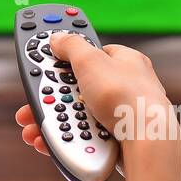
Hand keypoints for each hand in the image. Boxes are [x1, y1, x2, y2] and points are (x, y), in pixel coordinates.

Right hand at [15, 36, 170, 154]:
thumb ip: (70, 45)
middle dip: (51, 94)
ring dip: (53, 120)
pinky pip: (84, 136)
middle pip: (78, 85)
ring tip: (36, 127)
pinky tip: (54, 141)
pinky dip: (66, 139)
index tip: (45, 52)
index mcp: (126, 61)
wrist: (147, 143)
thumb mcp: (90, 60)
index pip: (89, 50)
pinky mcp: (117, 140)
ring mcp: (122, 115)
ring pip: (77, 114)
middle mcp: (126, 86)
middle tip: (34, 98)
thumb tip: (58, 38)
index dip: (65, 51)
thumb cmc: (126, 97)